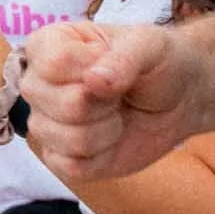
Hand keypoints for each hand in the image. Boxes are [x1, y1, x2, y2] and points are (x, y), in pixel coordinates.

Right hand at [20, 19, 199, 178]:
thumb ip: (123, 59)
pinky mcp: (59, 158)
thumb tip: (94, 81)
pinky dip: (102, 156)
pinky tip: (111, 138)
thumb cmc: (156, 63)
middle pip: (56, 103)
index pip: (52, 63)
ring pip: (66, 139)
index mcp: (48, 45)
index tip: (111, 62)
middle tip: (118, 93)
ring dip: (106, 130)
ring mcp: (45, 123)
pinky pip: (70, 167)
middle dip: (102, 103)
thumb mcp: (150, 46)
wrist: (177, 100)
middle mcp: (37, 84)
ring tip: (116, 114)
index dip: (91, 69)